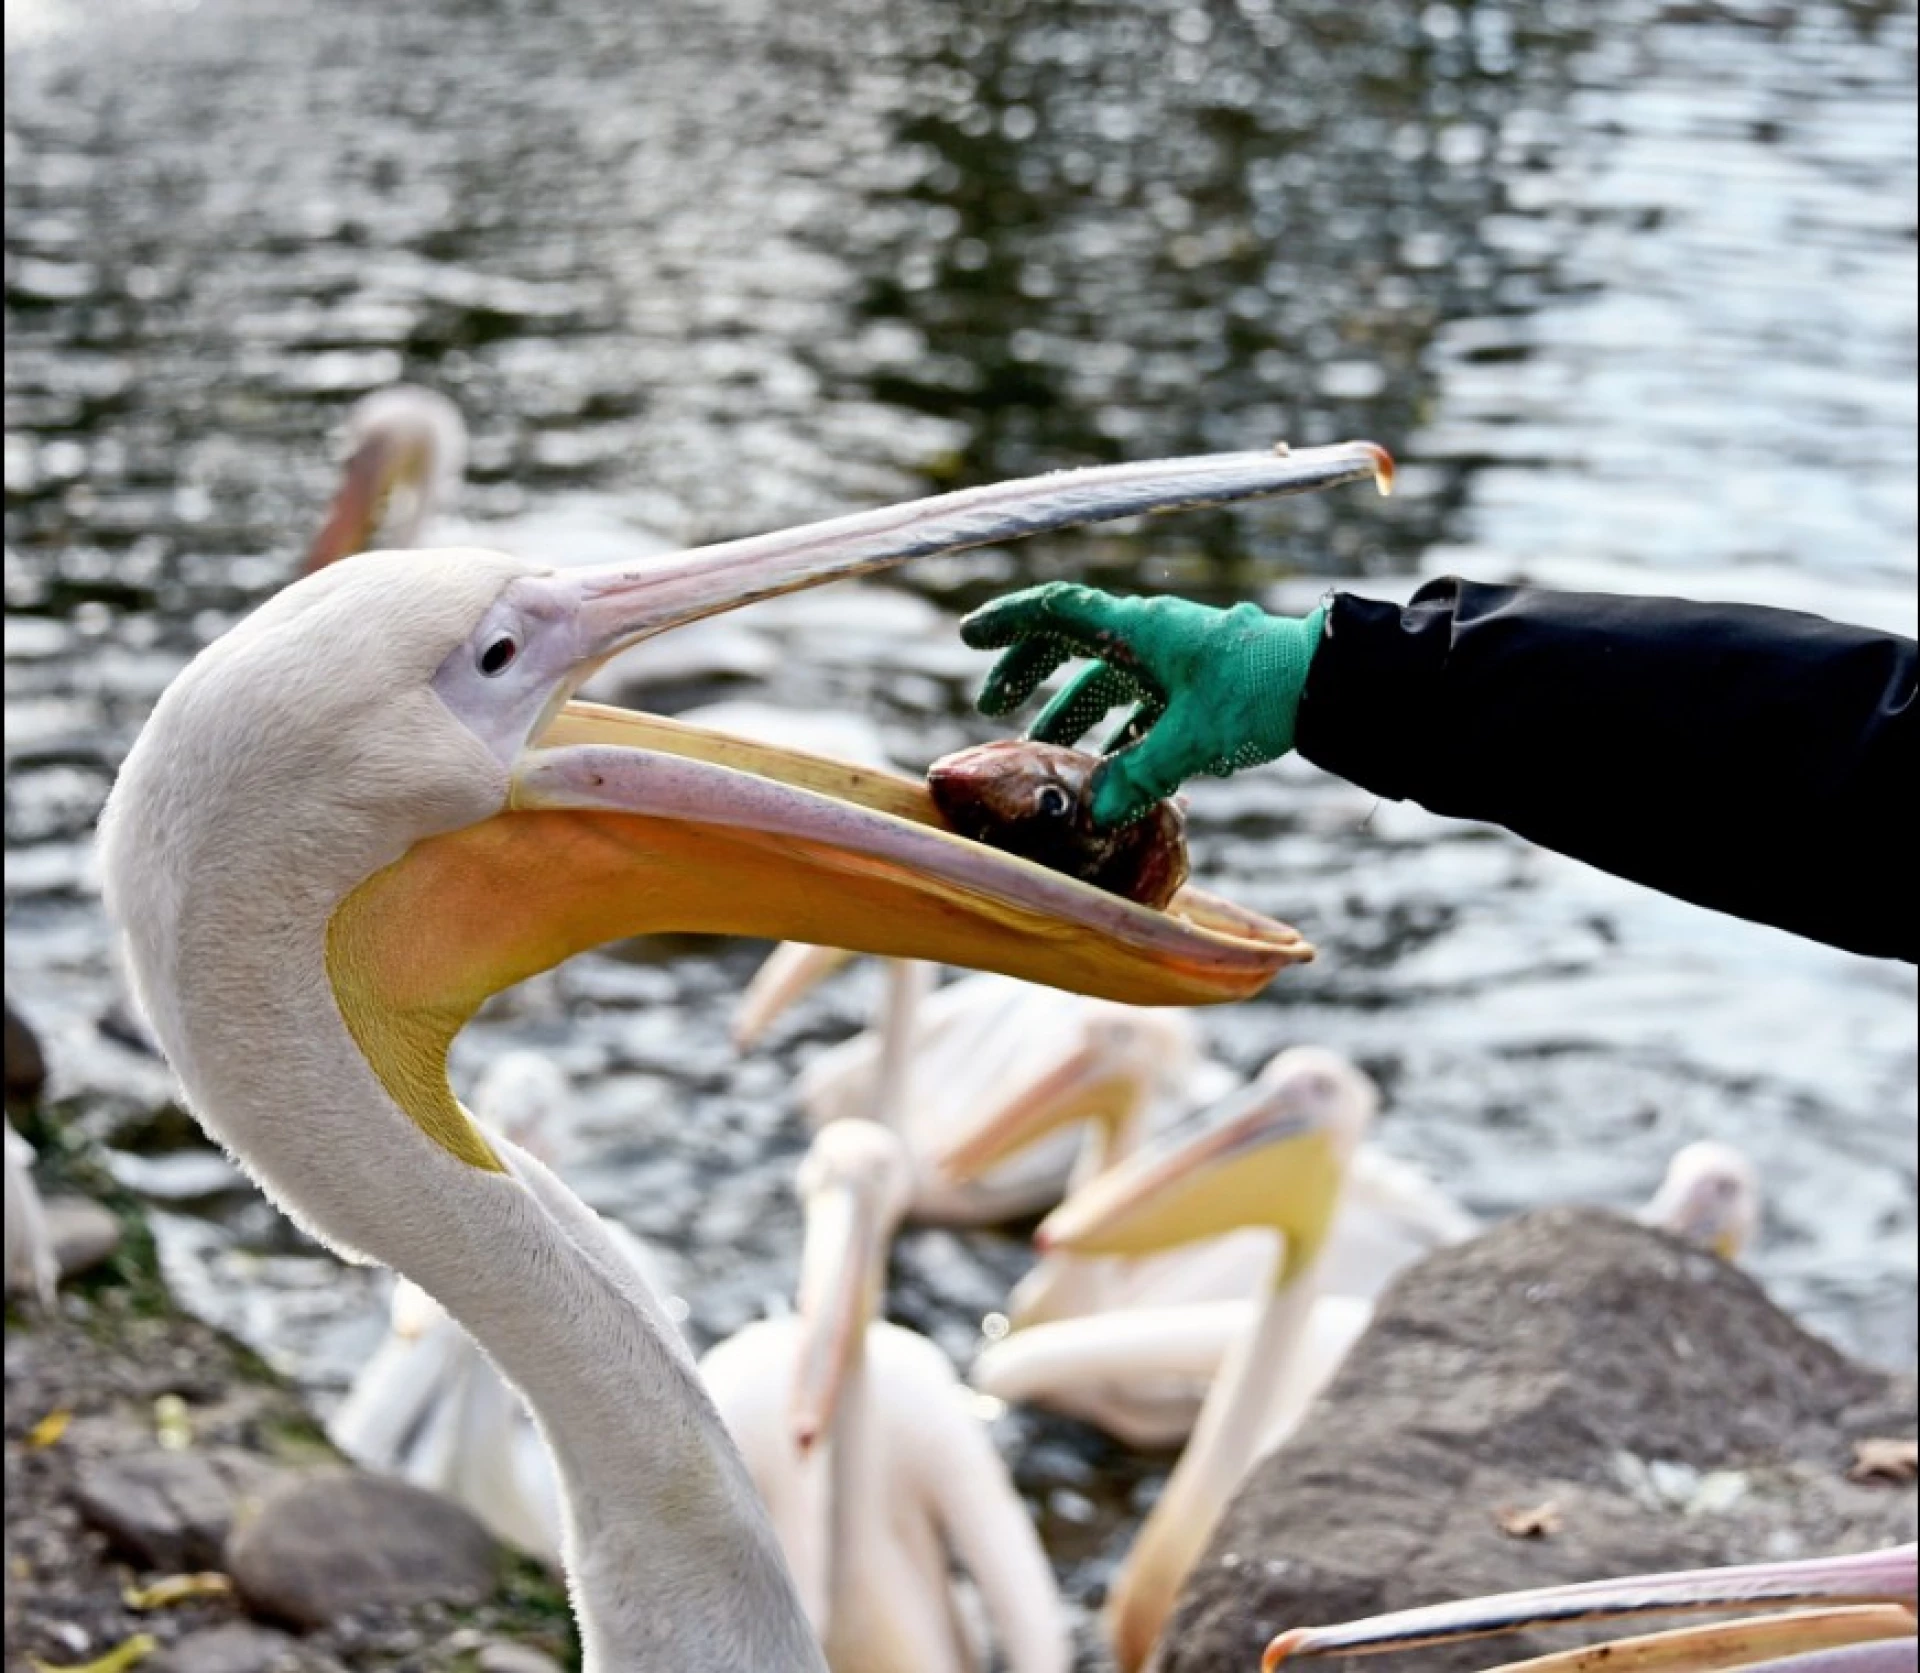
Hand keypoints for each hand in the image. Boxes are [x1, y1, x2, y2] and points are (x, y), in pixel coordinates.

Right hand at [959, 582, 1327, 828]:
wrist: (1331, 684)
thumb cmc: (1260, 694)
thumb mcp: (1193, 739)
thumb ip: (1138, 777)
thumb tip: (1094, 815)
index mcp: (1141, 630)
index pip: (1058, 611)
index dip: (1009, 622)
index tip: (968, 637)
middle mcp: (1152, 638)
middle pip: (1073, 642)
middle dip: (1029, 671)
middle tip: (992, 704)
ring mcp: (1176, 661)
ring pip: (1107, 679)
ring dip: (1072, 711)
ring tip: (1044, 752)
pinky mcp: (1198, 687)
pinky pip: (1142, 704)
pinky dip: (1119, 732)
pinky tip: (1110, 772)